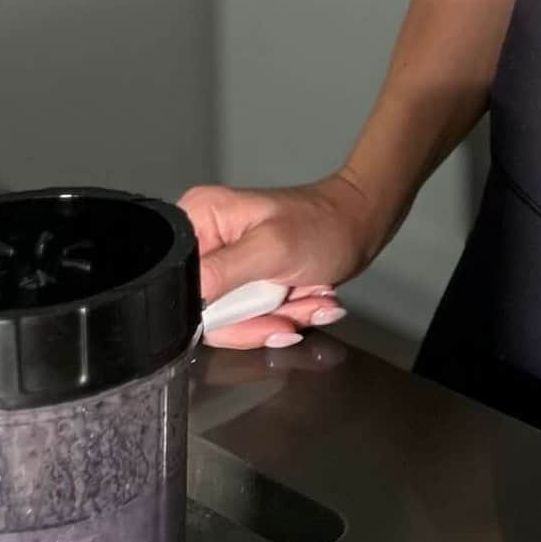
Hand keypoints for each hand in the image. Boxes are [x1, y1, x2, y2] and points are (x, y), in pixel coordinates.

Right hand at [176, 175, 375, 347]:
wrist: (361, 226)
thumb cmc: (324, 224)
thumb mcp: (271, 249)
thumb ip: (221, 273)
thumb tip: (183, 299)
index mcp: (199, 219)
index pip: (179, 285)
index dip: (212, 310)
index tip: (252, 311)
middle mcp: (207, 241)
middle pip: (205, 311)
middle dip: (254, 318)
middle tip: (287, 305)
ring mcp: (227, 264)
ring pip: (232, 322)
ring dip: (275, 319)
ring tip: (306, 297)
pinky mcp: (247, 282)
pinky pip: (252, 319)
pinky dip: (283, 317)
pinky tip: (306, 299)